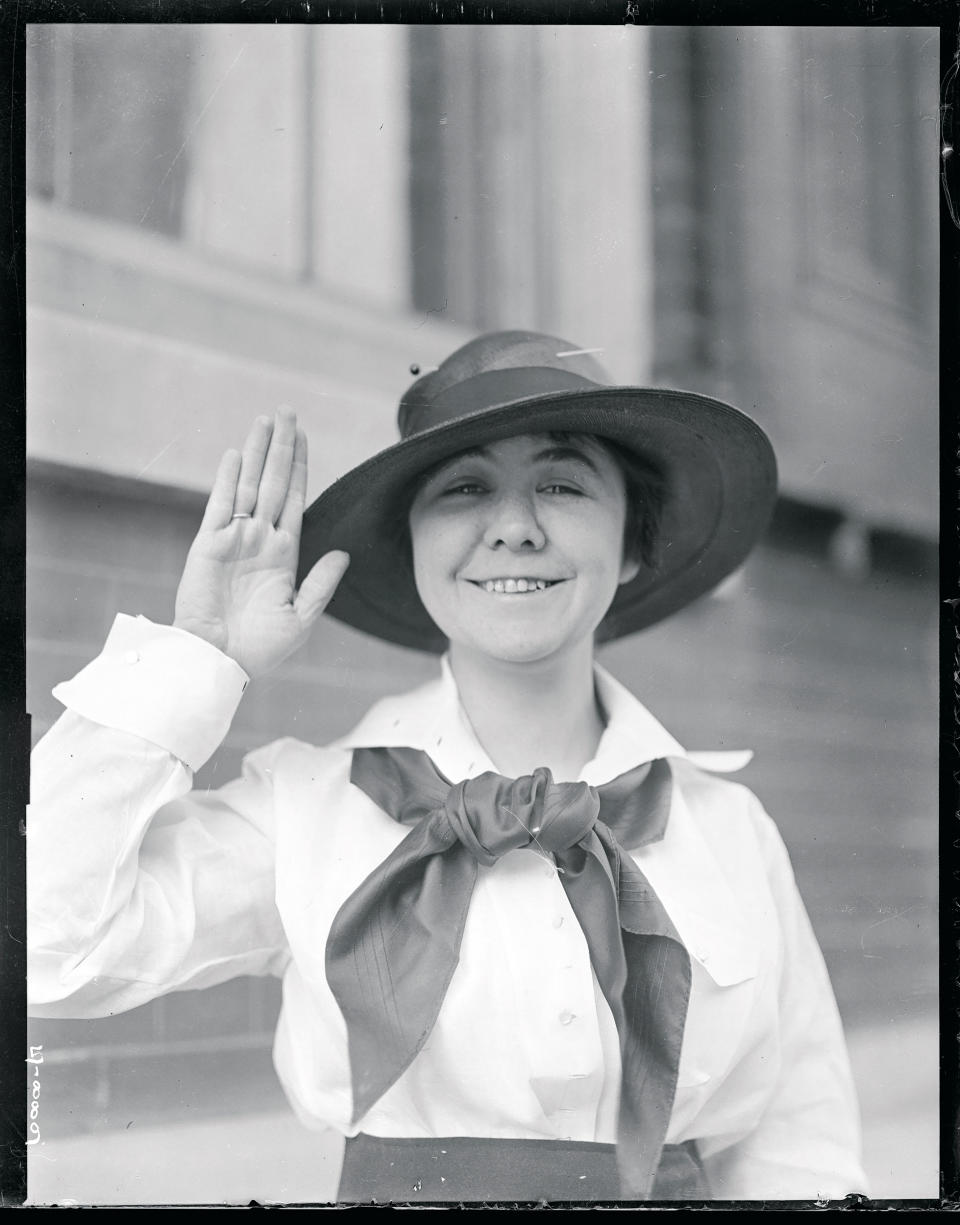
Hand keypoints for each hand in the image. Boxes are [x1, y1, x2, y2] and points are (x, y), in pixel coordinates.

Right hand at [173, 407, 349, 677]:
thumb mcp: (302, 617)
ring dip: (258, 452)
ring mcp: (234, 539)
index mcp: (283, 553)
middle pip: (273, 482)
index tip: (303, 437)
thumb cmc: (261, 648)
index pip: (294, 498)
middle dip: (281, 447)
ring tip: (266, 419)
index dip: (299, 467)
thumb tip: (343, 553)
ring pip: (249, 485)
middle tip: (287, 411)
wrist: (221, 662)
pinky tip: (237, 454)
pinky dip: (227, 479)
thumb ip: (321, 584)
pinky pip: (220, 505)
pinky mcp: (209, 545)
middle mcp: (260, 539)